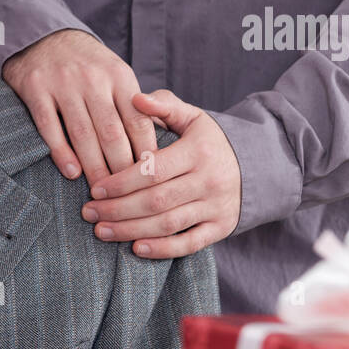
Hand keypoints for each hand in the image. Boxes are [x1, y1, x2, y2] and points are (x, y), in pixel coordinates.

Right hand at [2, 29, 158, 185]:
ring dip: (93, 167)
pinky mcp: (36, 90)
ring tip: (101, 192)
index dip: (144, 153)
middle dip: (120, 168)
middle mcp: (93, 79)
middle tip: (127, 196)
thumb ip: (132, 105)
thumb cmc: (87, 66)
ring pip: (82, 134)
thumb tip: (153, 148)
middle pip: (111, 133)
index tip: (149, 180)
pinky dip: (62, 153)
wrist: (43, 38)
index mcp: (119, 76)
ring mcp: (63, 84)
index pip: (137, 121)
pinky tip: (72, 173)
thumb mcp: (115, 74)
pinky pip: (50, 128)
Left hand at [81, 90, 240, 257]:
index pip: (153, 170)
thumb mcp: (193, 118)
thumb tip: (135, 98)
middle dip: (118, 209)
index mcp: (198, 151)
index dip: (121, 182)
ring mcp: (216, 206)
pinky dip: (162, 249)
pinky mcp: (221, 227)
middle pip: (156, 200)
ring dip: (131, 230)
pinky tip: (136, 249)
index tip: (95, 188)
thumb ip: (164, 106)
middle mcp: (209, 180)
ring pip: (168, 224)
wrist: (260, 165)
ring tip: (101, 231)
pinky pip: (190, 243)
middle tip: (88, 212)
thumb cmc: (211, 141)